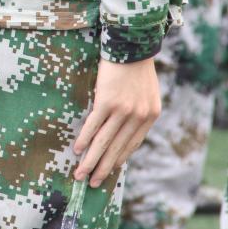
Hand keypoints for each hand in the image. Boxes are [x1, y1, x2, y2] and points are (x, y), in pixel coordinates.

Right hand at [73, 58, 160, 187]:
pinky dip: (85, 139)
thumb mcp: (147, 93)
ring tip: (82, 174)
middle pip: (117, 148)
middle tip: (93, 183)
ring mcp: (123, 110)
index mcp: (150, 116)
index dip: (118, 160)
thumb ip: (140, 113)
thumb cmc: (137, 68)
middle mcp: (138, 117)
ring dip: (91, 160)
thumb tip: (125, 131)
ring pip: (104, 142)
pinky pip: (94, 125)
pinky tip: (78, 149)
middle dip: (104, 168)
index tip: (108, 172)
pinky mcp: (107, 101)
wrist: (131, 45)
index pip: (132, 145)